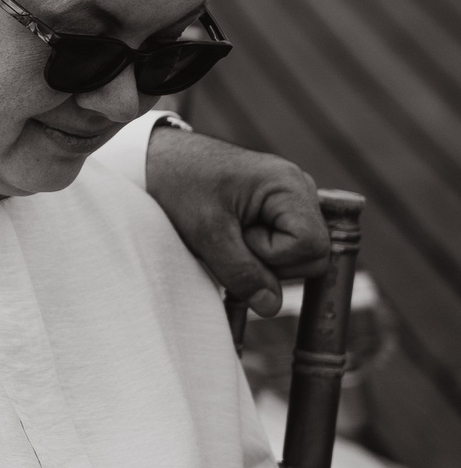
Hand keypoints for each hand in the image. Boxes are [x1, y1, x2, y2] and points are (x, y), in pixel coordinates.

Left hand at [145, 123, 331, 314]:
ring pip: (299, 254)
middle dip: (270, 260)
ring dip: (261, 257)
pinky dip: (257, 250)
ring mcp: (290, 200)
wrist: (153, 160)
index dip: (275, 255)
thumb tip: (272, 307)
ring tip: (226, 234)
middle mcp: (298, 189)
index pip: (312, 246)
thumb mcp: (206, 233)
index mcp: (289, 186)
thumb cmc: (178, 185)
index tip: (237, 236)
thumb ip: (240, 273)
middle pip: (313, 255)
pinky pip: (284, 246)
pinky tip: (231, 237)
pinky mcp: (277, 210)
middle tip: (228, 239)